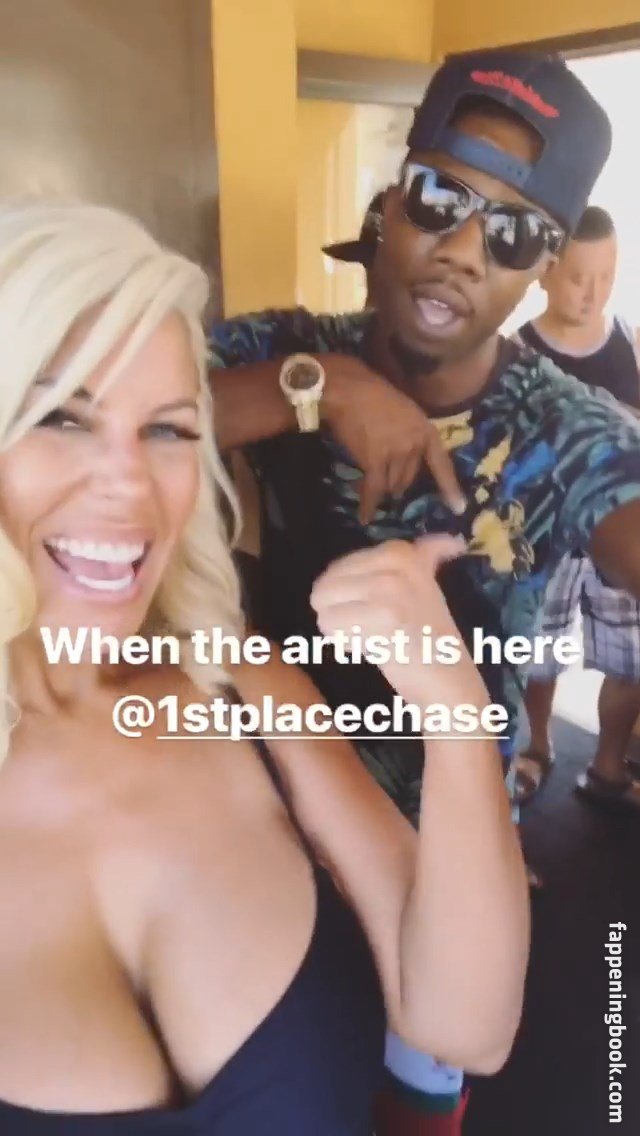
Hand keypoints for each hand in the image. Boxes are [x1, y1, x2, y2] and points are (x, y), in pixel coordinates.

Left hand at [310, 537, 487, 709]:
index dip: (349, 598)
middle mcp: (396, 562)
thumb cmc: (431, 637)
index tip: (382, 612)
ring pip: (323, 606)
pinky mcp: (384, 615)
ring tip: (376, 637)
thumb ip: (428, 557)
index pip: (336, 570)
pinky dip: (347, 643)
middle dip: (341, 613)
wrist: (448, 678)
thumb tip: (451, 541)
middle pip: (324, 587)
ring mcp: (390, 586)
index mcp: (400, 552)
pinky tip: (376, 648)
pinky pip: (331, 626)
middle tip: (376, 628)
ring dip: (343, 629)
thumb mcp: (427, 587)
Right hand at [322, 357, 465, 523]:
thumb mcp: (404, 412)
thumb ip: (409, 434)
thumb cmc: (373, 394)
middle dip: (397, 482)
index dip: (449, 488)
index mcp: (426, 431)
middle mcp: (415, 444)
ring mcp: (396, 453)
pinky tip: (365, 517)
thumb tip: (402, 457)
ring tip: (368, 486)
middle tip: (384, 480)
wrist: (349, 389)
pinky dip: (368, 504)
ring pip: (391, 484)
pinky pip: (374, 489)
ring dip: (381, 488)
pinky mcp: (375, 460)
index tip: (459, 508)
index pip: (442, 464)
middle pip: (409, 478)